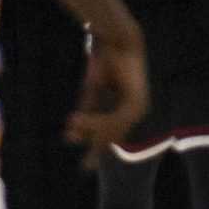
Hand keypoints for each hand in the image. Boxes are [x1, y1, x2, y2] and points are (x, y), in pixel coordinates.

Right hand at [65, 28, 149, 167]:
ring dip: (90, 129)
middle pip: (113, 137)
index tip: (86, 168)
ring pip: (112, 130)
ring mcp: (138, 107)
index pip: (112, 135)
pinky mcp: (135, 101)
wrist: (116, 41)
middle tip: (85, 168)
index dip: (97, 150)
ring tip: (70, 126)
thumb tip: (72, 133)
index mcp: (127, 109)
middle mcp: (136, 111)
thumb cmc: (105, 63)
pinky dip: (95, 121)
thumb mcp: (93, 92)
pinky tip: (75, 118)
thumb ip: (88, 111)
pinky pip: (114, 120)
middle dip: (97, 150)